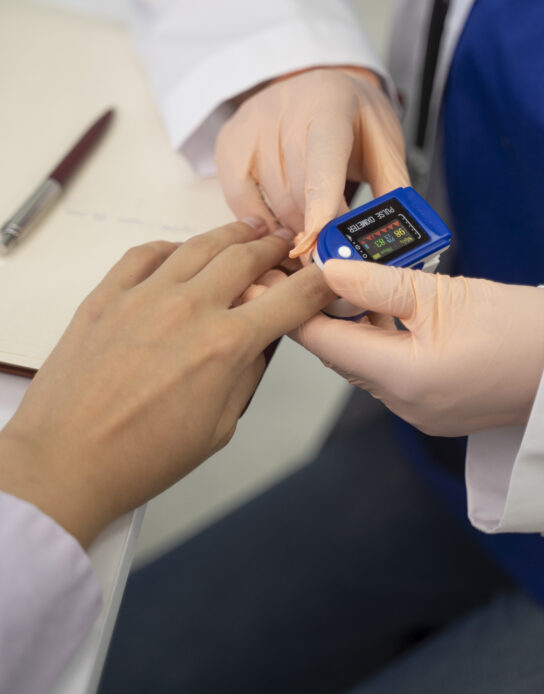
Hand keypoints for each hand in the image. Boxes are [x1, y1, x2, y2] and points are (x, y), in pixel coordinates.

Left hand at [0, 220, 333, 546]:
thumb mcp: (218, 428)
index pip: (291, 298)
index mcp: (225, 346)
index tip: (327, 273)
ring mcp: (145, 296)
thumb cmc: (139, 458)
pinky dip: (171, 246)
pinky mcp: (107, 296)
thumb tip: (259, 344)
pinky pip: (145, 253)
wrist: (65, 462)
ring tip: (247, 231)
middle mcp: (189, 309)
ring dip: (232, 235)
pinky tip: (180, 251)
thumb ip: (245, 376)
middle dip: (275, 247)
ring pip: (200, 245)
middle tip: (284, 245)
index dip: (318, 281)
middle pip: (247, 256)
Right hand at [214, 67, 409, 258]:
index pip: (323, 158)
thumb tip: (401, 234)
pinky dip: (261, 222)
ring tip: (311, 234)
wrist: (319, 84)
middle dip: (316, 228)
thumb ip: (393, 186)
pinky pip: (240, 199)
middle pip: (297, 189)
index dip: (321, 202)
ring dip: (293, 228)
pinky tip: (280, 227)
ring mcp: (252, 125)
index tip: (319, 240)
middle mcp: (285, 110)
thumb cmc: (354, 119)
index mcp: (331, 105)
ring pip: (272, 198)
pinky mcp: (229, 142)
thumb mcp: (383, 142)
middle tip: (331, 252)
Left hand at [290, 261, 543, 436]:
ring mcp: (420, 410)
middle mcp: (403, 403)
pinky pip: (387, 369)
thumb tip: (328, 268)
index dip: (284, 307)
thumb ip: (379, 283)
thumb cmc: (524, 331)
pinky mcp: (435, 405)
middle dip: (311, 311)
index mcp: (402, 378)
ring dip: (344, 323)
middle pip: (337, 352)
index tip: (257, 280)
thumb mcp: (445, 295)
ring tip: (325, 280)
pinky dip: (373, 338)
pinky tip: (373, 306)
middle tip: (290, 270)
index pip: (321, 341)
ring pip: (361, 360)